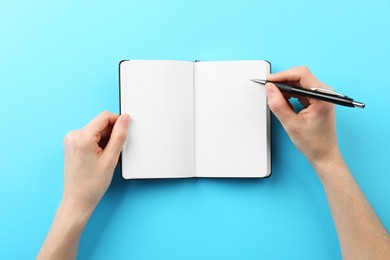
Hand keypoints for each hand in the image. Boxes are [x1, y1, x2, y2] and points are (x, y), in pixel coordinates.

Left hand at [37, 111, 129, 259]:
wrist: (77, 201)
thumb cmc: (91, 185)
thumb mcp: (111, 159)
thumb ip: (119, 136)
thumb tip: (124, 119)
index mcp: (82, 137)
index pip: (104, 117)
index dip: (118, 121)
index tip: (126, 131)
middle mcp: (73, 136)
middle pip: (100, 124)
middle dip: (112, 135)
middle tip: (115, 153)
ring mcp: (71, 140)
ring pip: (96, 131)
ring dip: (106, 140)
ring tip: (108, 158)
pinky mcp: (72, 145)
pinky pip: (90, 137)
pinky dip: (99, 144)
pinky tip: (102, 158)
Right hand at [265, 66, 338, 166]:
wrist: (324, 154)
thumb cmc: (314, 143)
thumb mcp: (291, 124)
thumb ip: (278, 105)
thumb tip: (270, 89)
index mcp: (323, 97)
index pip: (302, 74)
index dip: (283, 75)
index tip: (270, 80)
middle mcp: (326, 93)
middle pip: (301, 76)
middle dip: (283, 81)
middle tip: (270, 89)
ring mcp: (323, 95)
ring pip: (300, 82)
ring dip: (286, 88)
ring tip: (277, 99)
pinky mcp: (318, 99)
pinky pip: (302, 89)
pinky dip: (291, 93)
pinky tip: (285, 102)